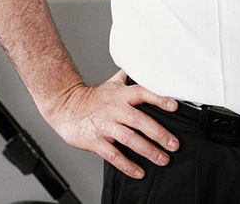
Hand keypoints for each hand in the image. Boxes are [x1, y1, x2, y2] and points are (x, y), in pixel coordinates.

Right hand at [42, 69, 179, 178]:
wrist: (65, 107)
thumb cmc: (92, 98)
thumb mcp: (111, 84)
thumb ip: (128, 77)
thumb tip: (143, 68)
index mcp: (120, 95)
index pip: (142, 93)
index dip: (158, 98)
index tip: (174, 106)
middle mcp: (114, 109)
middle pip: (139, 120)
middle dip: (159, 133)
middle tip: (174, 144)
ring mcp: (105, 125)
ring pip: (129, 139)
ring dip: (148, 150)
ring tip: (162, 159)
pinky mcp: (95, 141)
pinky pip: (113, 155)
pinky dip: (127, 165)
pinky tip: (139, 172)